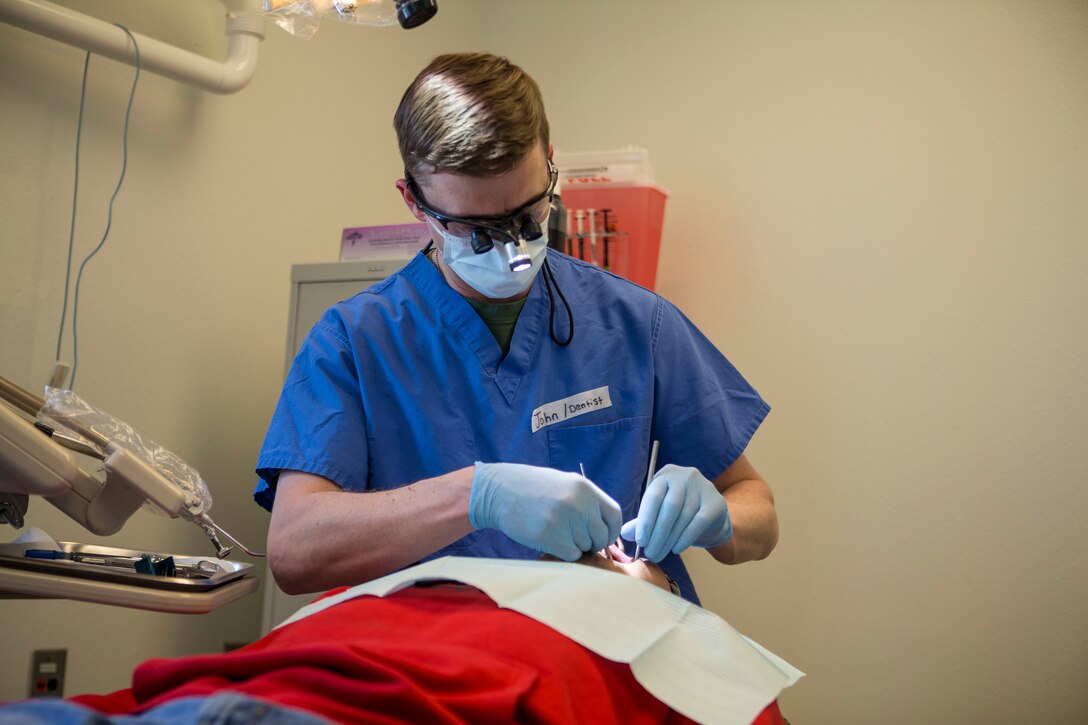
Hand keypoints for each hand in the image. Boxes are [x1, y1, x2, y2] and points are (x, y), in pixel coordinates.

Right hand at [470, 462, 621, 560]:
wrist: (499, 491)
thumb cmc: (533, 489)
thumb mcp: (565, 485)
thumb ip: (588, 502)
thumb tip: (608, 530)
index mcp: (585, 488)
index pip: (615, 516)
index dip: (611, 530)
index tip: (602, 537)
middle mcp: (577, 503)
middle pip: (600, 536)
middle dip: (591, 542)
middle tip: (574, 537)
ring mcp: (563, 520)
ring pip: (584, 547)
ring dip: (574, 545)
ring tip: (556, 532)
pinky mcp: (549, 536)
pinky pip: (571, 555)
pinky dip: (563, 552)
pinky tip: (550, 540)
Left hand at [620, 464, 731, 561]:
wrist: (712, 516)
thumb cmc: (679, 513)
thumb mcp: (659, 512)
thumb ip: (643, 521)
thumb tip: (625, 533)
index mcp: (666, 475)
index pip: (653, 496)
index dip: (645, 520)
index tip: (640, 541)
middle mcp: (685, 476)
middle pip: (669, 507)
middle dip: (658, 533)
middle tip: (650, 553)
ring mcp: (702, 486)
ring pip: (683, 516)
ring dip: (670, 539)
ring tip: (660, 554)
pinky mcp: (716, 501)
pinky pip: (699, 521)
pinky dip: (686, 537)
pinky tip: (676, 549)